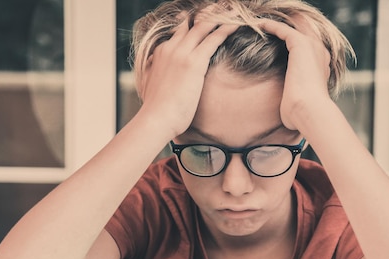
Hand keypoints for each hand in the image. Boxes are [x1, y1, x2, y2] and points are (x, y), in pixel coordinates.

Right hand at [138, 11, 237, 138]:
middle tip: (221, 7)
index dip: (192, 24)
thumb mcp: (151, 85)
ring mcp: (182, 53)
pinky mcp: (194, 62)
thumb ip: (155, 73)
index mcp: (161, 53)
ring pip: (204, 26)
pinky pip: (213, 38)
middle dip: (208, 14)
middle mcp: (171, 48)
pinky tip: (237, 24)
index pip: (179, 31)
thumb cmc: (156, 109)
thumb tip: (155, 73)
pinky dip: (226, 29)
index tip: (203, 19)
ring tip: (233, 11)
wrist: (156, 118)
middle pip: (192, 24)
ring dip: (220, 16)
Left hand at [259, 17, 331, 130]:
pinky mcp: (301, 44)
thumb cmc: (303, 114)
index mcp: (321, 65)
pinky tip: (259, 26)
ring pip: (293, 26)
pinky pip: (284, 29)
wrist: (310, 112)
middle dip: (285, 28)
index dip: (291, 41)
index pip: (307, 46)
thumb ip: (293, 98)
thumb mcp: (298, 103)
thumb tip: (287, 114)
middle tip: (266, 28)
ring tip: (260, 24)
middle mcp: (320, 52)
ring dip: (276, 25)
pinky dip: (271, 26)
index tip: (275, 42)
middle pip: (303, 30)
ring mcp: (312, 47)